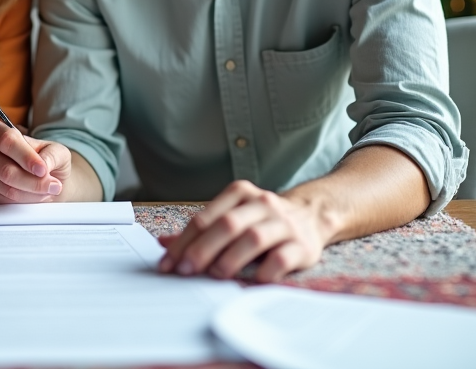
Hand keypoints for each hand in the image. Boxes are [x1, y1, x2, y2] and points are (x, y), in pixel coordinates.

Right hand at [0, 120, 71, 202]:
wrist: (42, 176)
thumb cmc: (46, 159)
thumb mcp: (56, 151)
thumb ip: (52, 155)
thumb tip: (43, 165)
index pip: (6, 141)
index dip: (25, 157)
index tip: (42, 170)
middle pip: (5, 169)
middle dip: (33, 182)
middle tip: (53, 185)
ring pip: (6, 188)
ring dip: (31, 193)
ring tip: (47, 190)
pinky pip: (3, 201)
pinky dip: (23, 202)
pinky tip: (34, 196)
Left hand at [157, 180, 327, 282]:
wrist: (312, 216)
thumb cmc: (262, 220)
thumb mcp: (232, 217)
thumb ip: (201, 231)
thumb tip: (163, 243)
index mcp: (239, 194)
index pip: (205, 218)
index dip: (184, 241)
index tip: (168, 263)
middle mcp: (261, 204)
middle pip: (226, 225)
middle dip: (202, 249)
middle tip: (185, 270)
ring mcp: (283, 223)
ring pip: (253, 238)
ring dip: (230, 258)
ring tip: (215, 274)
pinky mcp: (302, 245)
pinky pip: (281, 258)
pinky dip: (265, 271)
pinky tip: (252, 280)